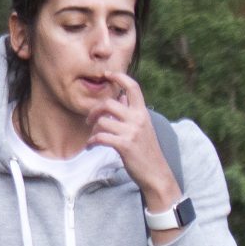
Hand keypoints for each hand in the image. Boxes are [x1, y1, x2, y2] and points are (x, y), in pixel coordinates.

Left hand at [88, 72, 182, 210]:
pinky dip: (91, 142)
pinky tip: (91, 147)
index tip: (107, 73)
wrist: (155, 172)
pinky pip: (100, 137)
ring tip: (92, 139)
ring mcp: (132, 131)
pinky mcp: (125, 145)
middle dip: (94, 111)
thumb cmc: (145, 150)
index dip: (120, 77)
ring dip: (92, 130)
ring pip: (102, 121)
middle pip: (109, 103)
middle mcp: (138, 118)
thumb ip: (130, 112)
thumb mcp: (141, 127)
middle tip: (88, 121)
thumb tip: (120, 97)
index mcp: (142, 112)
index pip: (133, 87)